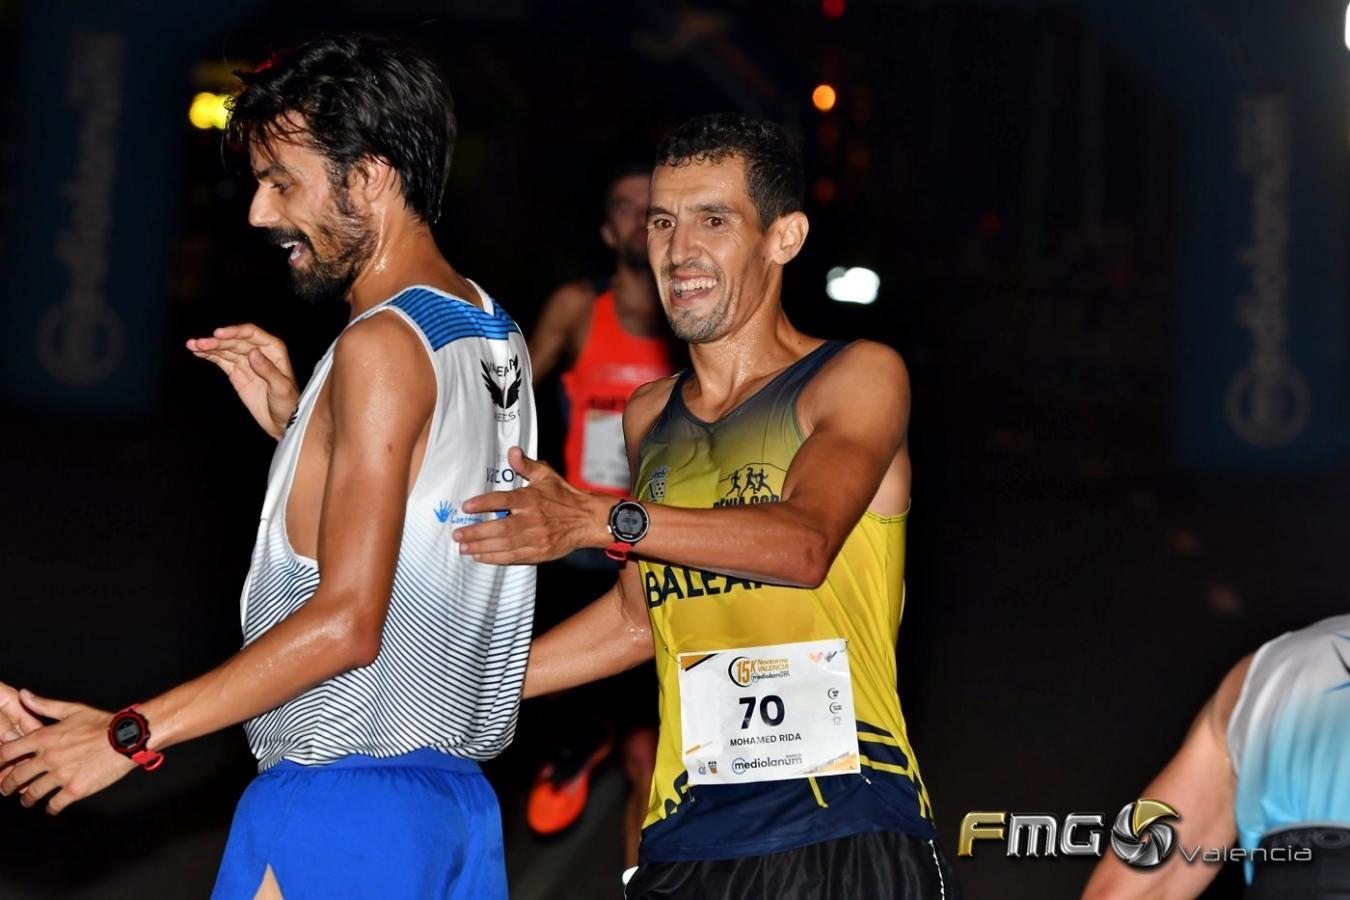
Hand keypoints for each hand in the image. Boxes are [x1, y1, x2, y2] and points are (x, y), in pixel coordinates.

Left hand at [0, 691, 136, 814]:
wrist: (128, 738)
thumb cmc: (103, 723)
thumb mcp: (72, 710)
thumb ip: (44, 705)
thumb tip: (24, 695)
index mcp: (45, 737)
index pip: (8, 751)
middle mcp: (49, 757)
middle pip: (16, 776)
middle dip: (8, 785)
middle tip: (6, 789)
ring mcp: (61, 775)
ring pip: (32, 793)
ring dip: (27, 799)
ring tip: (27, 800)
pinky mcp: (76, 789)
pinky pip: (54, 804)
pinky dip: (50, 808)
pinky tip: (51, 808)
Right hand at [187, 323, 298, 438]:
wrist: (282, 421)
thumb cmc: (289, 404)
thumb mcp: (281, 388)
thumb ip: (268, 370)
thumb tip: (253, 353)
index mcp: (274, 350)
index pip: (252, 334)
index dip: (234, 332)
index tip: (219, 334)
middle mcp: (259, 352)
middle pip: (234, 341)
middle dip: (216, 341)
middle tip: (200, 343)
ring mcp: (246, 361)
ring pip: (225, 349)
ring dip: (208, 346)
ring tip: (192, 344)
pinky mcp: (236, 372)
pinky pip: (221, 360)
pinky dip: (209, 355)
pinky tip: (197, 351)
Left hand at [455, 447, 612, 563]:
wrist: (587, 519)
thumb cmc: (564, 496)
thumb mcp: (546, 476)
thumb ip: (526, 465)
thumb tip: (512, 451)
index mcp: (530, 498)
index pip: (501, 500)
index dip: (482, 503)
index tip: (465, 507)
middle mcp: (531, 518)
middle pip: (499, 527)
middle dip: (475, 532)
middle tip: (458, 534)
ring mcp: (535, 537)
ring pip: (504, 544)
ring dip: (481, 547)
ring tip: (463, 548)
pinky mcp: (539, 552)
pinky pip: (514, 556)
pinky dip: (495, 558)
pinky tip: (481, 557)